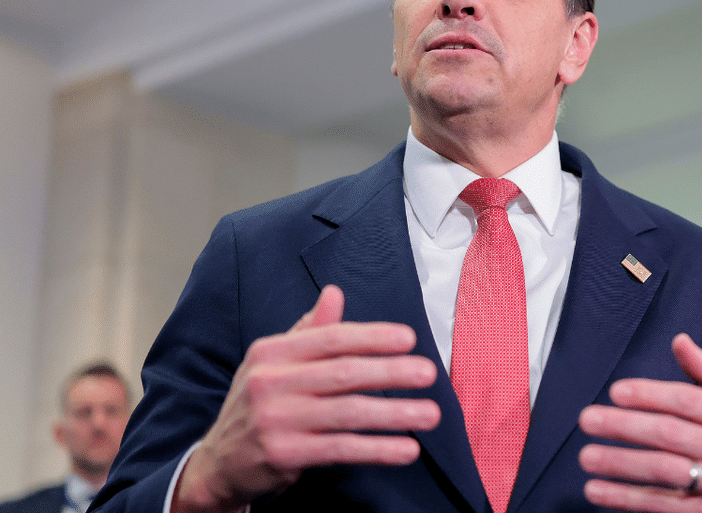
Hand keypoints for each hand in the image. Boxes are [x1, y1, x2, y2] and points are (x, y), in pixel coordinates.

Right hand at [173, 285, 440, 512]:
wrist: (219, 461)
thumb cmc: (258, 404)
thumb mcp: (273, 362)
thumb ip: (308, 331)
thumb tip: (334, 293)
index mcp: (272, 352)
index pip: (331, 339)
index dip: (373, 337)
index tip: (409, 339)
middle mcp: (271, 382)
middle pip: (344, 373)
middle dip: (391, 372)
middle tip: (429, 373)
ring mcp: (277, 420)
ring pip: (348, 413)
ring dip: (395, 414)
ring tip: (430, 415)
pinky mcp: (284, 454)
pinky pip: (341, 449)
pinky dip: (377, 449)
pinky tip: (406, 449)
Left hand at [578, 333, 701, 512]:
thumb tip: (679, 340)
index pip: (688, 400)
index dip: (649, 394)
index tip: (615, 391)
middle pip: (670, 434)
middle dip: (624, 425)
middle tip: (588, 420)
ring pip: (664, 471)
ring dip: (620, 464)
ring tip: (586, 456)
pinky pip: (662, 506)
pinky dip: (626, 499)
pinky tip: (597, 491)